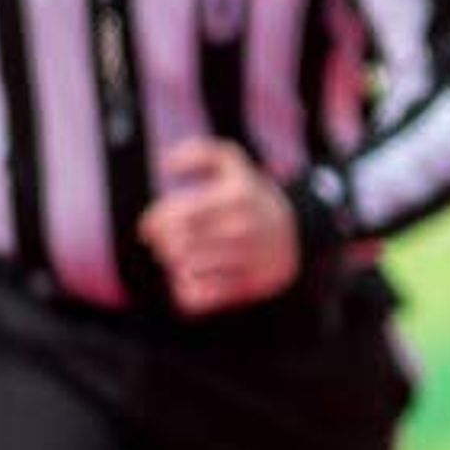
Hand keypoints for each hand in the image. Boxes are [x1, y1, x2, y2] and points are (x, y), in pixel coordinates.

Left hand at [139, 138, 306, 315]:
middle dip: (163, 246)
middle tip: (165, 245)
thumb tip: (166, 165)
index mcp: (236, 196)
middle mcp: (243, 228)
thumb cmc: (251, 197)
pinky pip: (200, 297)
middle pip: (178, 245)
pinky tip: (192, 279)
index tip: (150, 229)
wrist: (298, 233)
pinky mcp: (250, 287)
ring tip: (181, 260)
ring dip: (176, 266)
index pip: (177, 216)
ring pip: (186, 271)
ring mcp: (248, 260)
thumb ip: (198, 152)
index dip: (154, 224)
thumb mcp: (232, 163)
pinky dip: (186, 290)